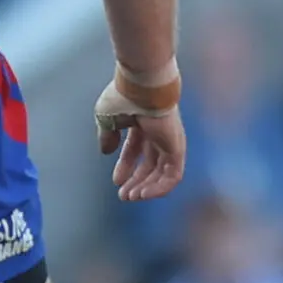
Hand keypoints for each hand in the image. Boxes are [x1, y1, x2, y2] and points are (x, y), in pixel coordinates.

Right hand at [96, 80, 185, 200]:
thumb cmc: (123, 96)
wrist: (142, 84)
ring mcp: (170, 141)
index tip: (116, 181)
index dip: (125, 167)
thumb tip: (105, 152)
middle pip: (151, 164)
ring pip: (163, 172)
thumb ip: (107, 136)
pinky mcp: (177, 147)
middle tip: (125, 196)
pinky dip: (160, 187)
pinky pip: (173, 174)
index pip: (136, 150)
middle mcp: (159, 133)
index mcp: (142, 124)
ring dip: (148, 188)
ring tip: (133, 197)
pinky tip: (145, 194)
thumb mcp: (106, 119)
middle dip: (137, 181)